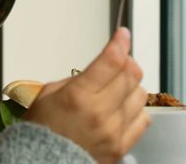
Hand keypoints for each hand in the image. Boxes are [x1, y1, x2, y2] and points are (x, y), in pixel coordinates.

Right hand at [24, 27, 148, 163]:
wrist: (43, 161)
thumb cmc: (42, 130)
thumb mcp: (50, 93)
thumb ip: (79, 77)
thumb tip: (102, 65)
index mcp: (78, 96)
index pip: (112, 60)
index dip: (120, 42)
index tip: (123, 35)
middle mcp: (99, 113)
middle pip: (131, 74)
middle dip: (126, 62)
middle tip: (117, 62)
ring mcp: (113, 131)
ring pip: (141, 94)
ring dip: (131, 86)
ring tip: (116, 90)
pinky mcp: (122, 146)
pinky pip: (143, 119)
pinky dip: (135, 110)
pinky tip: (122, 110)